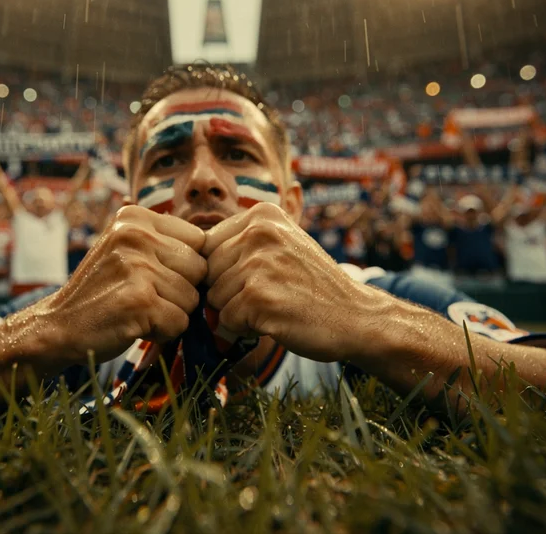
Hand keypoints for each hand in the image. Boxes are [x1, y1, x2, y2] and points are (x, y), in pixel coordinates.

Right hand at [7, 205, 206, 365]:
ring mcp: (135, 265)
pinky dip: (162, 332)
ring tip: (137, 311)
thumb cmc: (104, 291)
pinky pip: (180, 321)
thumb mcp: (128, 250)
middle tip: (145, 298)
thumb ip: (165, 242)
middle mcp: (134, 234)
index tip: (158, 279)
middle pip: (200, 269)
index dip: (187, 267)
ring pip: (192, 298)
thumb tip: (222, 248)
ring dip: (171, 314)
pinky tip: (134, 325)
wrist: (58, 326)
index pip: (198, 240)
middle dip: (182, 292)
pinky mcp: (138, 300)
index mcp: (134, 217)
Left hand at [203, 203, 384, 362]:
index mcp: (262, 215)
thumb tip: (189, 258)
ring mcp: (258, 264)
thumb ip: (241, 242)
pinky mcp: (258, 298)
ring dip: (237, 312)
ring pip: (214, 298)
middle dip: (228, 292)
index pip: (208, 245)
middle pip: (208, 272)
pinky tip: (275, 321)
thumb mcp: (282, 244)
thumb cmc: (313, 285)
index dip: (223, 271)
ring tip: (274, 306)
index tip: (255, 280)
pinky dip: (244, 329)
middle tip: (268, 296)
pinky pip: (226, 320)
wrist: (355, 316)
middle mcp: (259, 233)